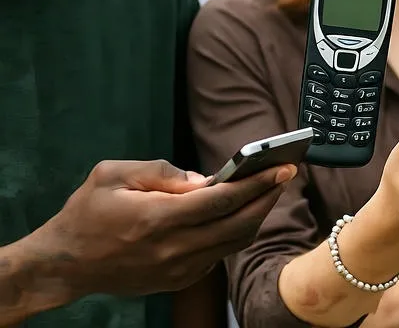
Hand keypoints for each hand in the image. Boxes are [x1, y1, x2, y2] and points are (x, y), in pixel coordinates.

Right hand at [30, 158, 293, 297]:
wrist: (64, 265)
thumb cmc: (86, 213)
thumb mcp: (112, 175)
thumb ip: (161, 171)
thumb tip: (203, 179)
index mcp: (157, 218)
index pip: (222, 200)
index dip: (257, 183)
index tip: (282, 166)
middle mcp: (173, 248)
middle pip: (238, 224)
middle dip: (267, 198)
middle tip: (285, 174)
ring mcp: (177, 269)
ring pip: (233, 243)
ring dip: (256, 216)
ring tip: (268, 191)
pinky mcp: (177, 280)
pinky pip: (217, 256)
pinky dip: (234, 234)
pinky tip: (239, 214)